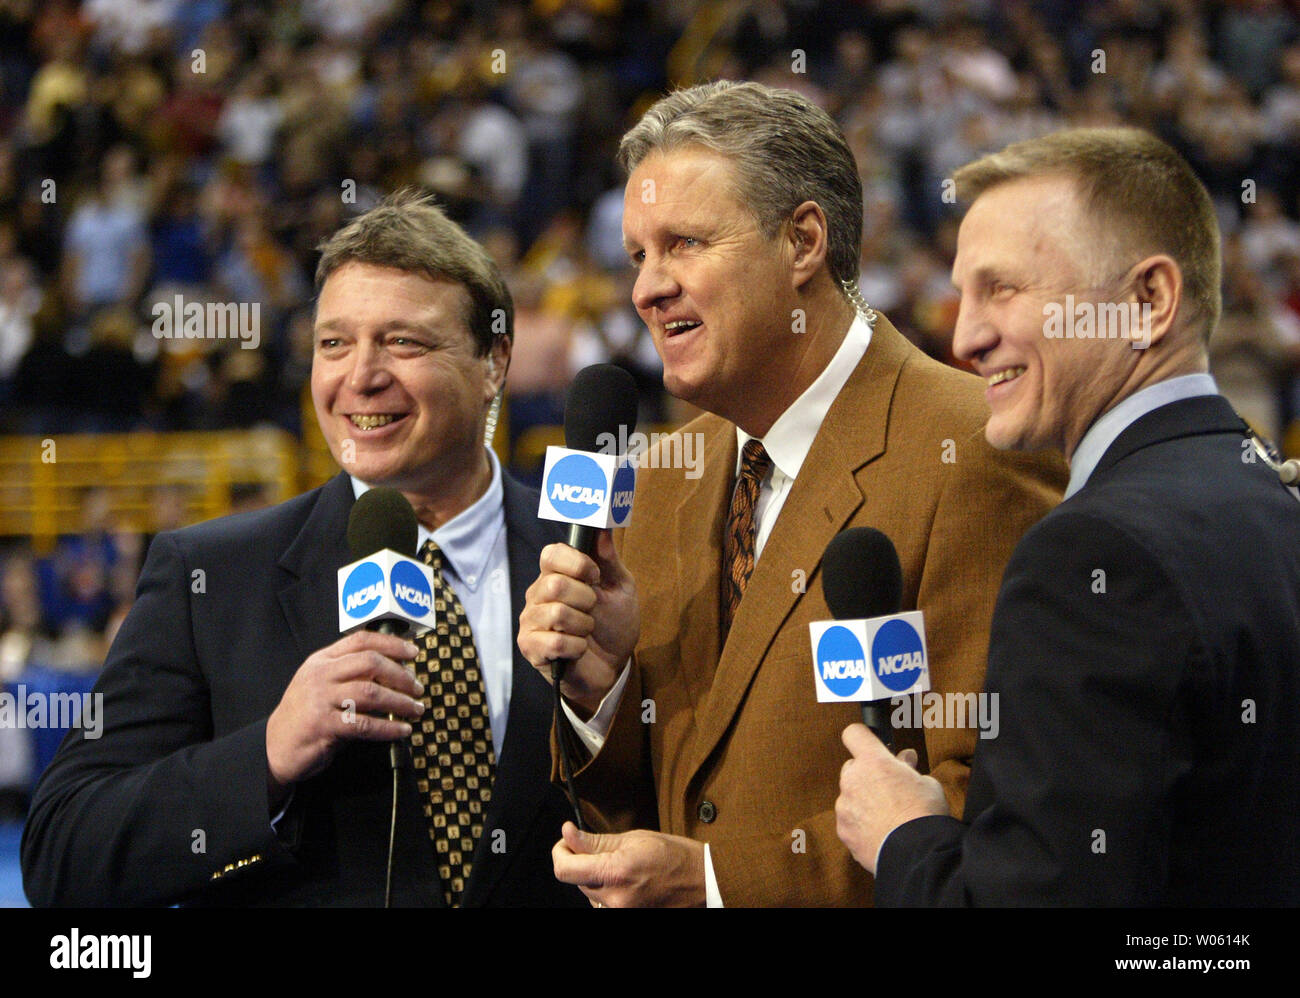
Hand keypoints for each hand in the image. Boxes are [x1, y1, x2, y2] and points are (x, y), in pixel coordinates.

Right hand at [265, 630, 423, 804]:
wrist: (275, 746)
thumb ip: (350, 674)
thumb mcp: (321, 684)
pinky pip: (365, 724)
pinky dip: (389, 728)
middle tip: (417, 688)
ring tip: (416, 710)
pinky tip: (402, 731)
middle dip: (401, 675)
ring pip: (371, 692)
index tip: (413, 652)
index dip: (391, 643)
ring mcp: (320, 699)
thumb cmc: (305, 715)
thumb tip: (396, 673)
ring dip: (400, 702)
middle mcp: (321, 675)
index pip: (361, 640)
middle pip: (370, 662)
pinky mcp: (323, 726)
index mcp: (322, 660)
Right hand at [518, 532, 638, 716]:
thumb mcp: (619, 588)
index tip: (595, 577)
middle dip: (586, 599)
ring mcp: (530, 621)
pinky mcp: (530, 647)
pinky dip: (577, 647)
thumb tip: (603, 528)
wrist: (612, 666)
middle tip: (592, 610)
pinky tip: (578, 649)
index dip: (577, 563)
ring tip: (585, 631)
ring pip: (557, 613)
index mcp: (555, 574)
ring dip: (583, 625)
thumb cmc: (613, 625)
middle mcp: (537, 594)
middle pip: (555, 584)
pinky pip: (555, 642)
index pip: (551, 553)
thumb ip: (609, 559)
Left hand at [551, 822, 705, 906]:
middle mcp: (614, 899)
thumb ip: (596, 841)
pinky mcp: (628, 918)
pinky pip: (605, 905)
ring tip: (623, 867)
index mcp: (615, 873)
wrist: (705, 883)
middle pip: (577, 881)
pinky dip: (609, 892)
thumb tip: (568, 833)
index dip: (560, 852)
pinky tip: (629, 882)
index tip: (567, 841)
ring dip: (596, 879)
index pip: (564, 870)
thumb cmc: (675, 855)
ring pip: (590, 894)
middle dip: (582, 863)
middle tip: (603, 849)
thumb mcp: (634, 839)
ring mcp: (621, 913)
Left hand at [835, 723, 947, 873]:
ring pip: (849, 796)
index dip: (863, 738)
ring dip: (863, 801)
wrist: (916, 853)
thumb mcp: (925, 782)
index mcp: (872, 761)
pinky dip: (860, 824)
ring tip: (888, 816)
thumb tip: (905, 759)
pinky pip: (849, 820)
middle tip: (889, 787)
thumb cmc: (924, 814)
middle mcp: (852, 779)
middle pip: (852, 767)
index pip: (854, 733)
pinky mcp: (843, 830)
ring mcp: (844, 806)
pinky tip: (880, 832)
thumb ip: (908, 768)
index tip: (873, 745)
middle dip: (867, 774)